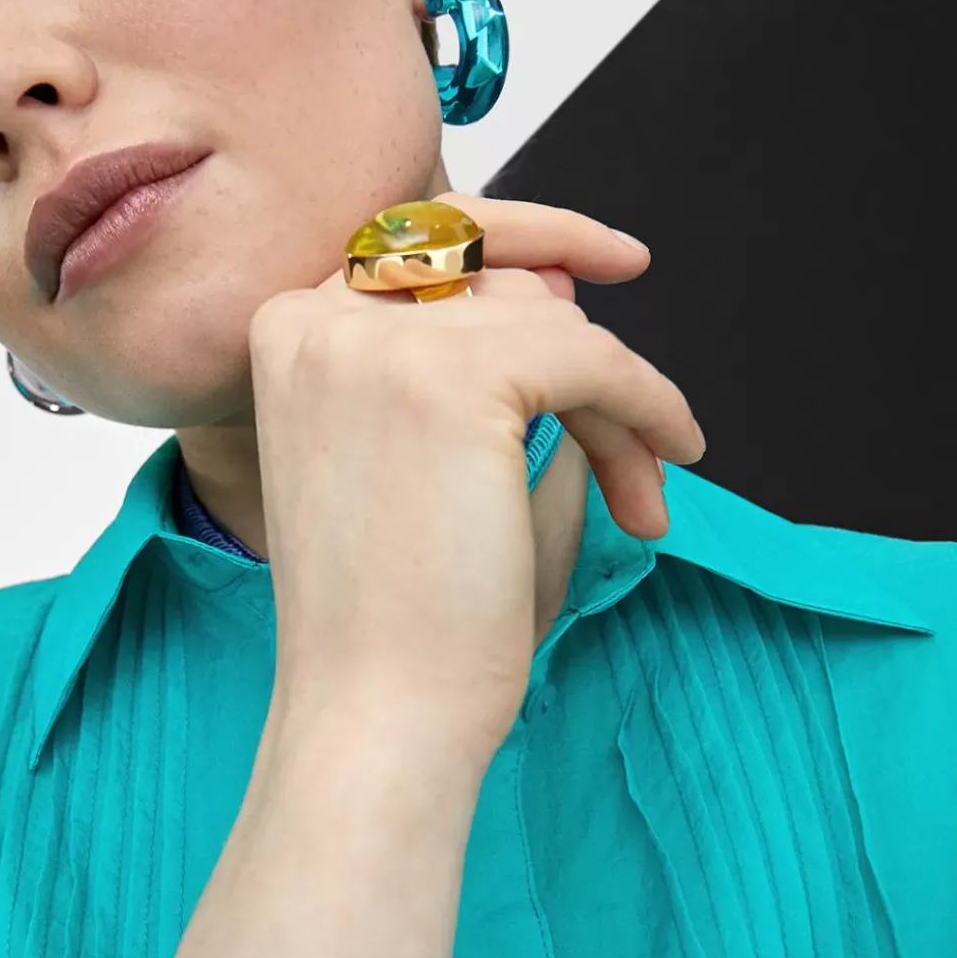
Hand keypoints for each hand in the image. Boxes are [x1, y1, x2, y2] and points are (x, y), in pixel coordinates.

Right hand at [248, 192, 704, 760]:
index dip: (524, 243)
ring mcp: (375, 342)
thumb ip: (485, 364)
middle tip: (638, 446)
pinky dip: (647, 405)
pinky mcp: (449, 377)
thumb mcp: (432, 459)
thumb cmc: (403, 619)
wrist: (375, 715)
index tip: (608, 264)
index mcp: (288, 335)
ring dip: (614, 403)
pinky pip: (592, 356)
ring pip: (550, 321)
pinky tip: (668, 464)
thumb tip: (561, 285)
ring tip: (633, 496)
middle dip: (579, 355)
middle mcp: (314, 318)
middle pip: (496, 278)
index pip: (423, 244)